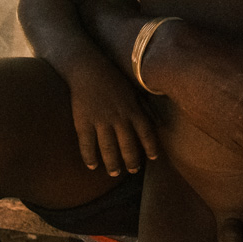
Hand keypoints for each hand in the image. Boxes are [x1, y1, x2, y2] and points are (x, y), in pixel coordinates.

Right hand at [60, 53, 158, 175]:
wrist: (88, 68)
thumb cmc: (113, 79)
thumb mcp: (134, 90)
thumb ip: (145, 107)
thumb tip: (159, 122)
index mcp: (132, 109)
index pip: (146, 132)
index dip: (150, 146)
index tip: (153, 158)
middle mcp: (118, 117)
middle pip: (127, 145)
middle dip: (132, 160)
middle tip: (133, 171)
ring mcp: (100, 120)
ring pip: (108, 148)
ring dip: (112, 163)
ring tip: (114, 173)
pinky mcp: (83, 122)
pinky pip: (87, 144)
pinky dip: (89, 156)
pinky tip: (92, 165)